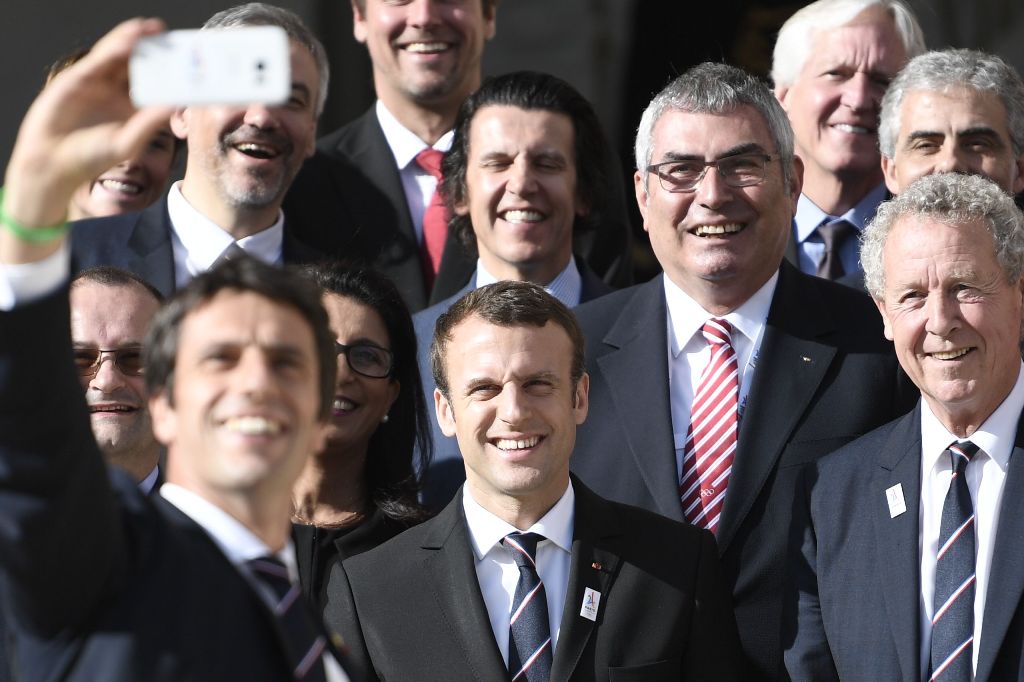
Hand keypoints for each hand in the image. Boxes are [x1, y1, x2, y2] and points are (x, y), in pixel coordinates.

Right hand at [3, 18, 172, 253]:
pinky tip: (130, 39)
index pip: (156, 84)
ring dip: (136, 40)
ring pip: (120, 56)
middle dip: (155, 50)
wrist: (54, 159)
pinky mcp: (79, 77)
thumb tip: (175, 103)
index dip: (170, 72)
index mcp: (133, 108)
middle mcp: (117, 92)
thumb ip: (150, 121)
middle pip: (140, 65)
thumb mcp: (128, 141)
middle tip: (175, 37)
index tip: (189, 63)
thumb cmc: (92, 157)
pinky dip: (115, 46)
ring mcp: (98, 82)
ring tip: (154, 28)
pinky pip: (100, 58)